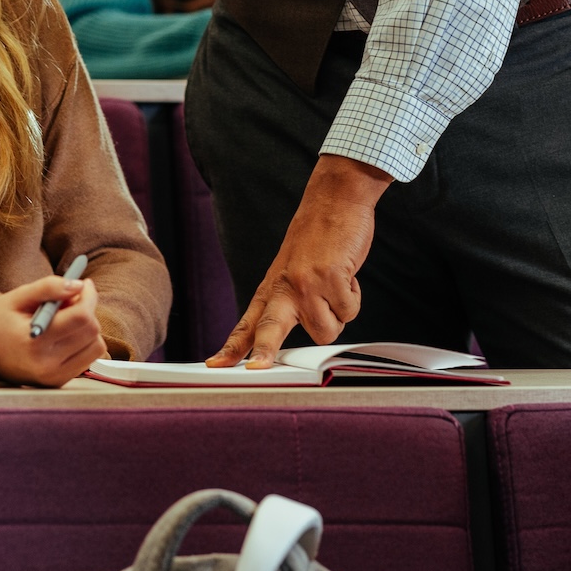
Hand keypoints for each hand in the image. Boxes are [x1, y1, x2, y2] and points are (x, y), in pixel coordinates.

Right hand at [0, 273, 107, 385]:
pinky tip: (65, 334)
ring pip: (96, 346)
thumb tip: (78, 285)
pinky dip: (84, 343)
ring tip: (66, 318)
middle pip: (91, 331)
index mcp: (35, 342)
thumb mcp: (19, 297)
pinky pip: (89, 358)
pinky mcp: (58, 382)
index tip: (83, 283)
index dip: (88, 296)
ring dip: (88, 327)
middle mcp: (47, 365)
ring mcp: (54, 377)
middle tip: (71, 299)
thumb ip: (48, 287)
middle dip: (88, 309)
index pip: (81, 317)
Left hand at [210, 153, 390, 366]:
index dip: (232, 347)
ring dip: (339, 314)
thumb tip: (298, 334)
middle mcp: (285, 288)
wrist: (335, 199)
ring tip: (336, 286)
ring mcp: (307, 284)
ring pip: (327, 331)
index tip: (217, 365)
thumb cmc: (318, 236)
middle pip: (268, 330)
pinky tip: (346, 274)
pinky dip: (354, 297)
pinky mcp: (331, 278)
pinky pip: (348, 312)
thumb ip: (288, 301)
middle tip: (255, 371)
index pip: (247, 323)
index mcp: (272, 288)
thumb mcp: (292, 269)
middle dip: (263, 352)